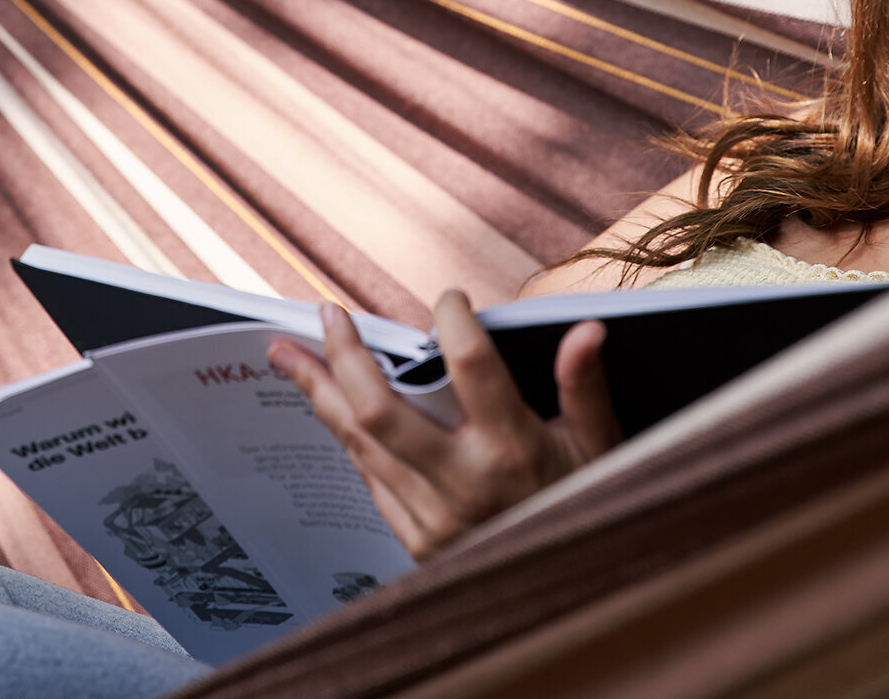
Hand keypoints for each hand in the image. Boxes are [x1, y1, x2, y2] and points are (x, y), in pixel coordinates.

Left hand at [268, 290, 621, 557]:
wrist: (568, 590)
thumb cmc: (584, 503)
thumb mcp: (600, 447)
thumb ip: (584, 387)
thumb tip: (587, 330)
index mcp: (513, 449)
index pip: (472, 365)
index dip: (455, 320)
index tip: (449, 299)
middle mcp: (465, 483)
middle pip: (379, 409)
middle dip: (344, 355)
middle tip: (326, 313)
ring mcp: (433, 517)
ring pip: (359, 442)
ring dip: (320, 392)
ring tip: (289, 353)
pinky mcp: (416, 541)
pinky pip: (369, 477)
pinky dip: (349, 435)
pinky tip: (329, 404)